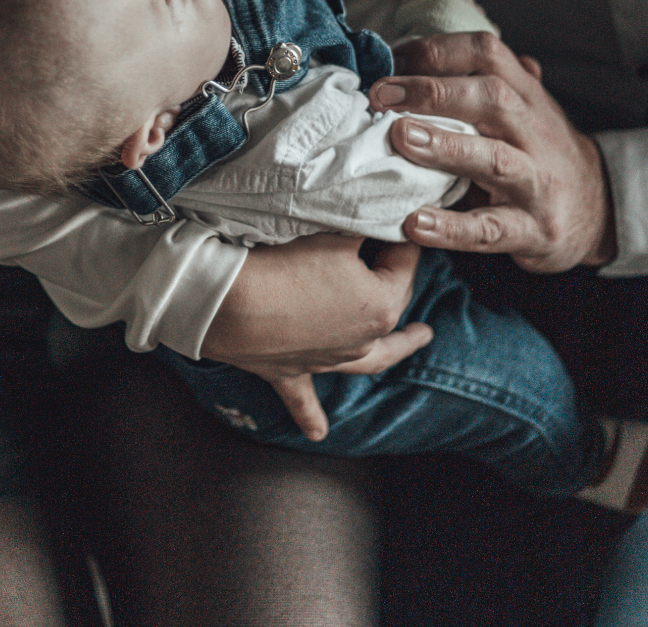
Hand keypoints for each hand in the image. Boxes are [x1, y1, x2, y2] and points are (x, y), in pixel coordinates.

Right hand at [201, 233, 431, 440]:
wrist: (226, 300)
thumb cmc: (283, 262)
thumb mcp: (333, 230)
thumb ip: (365, 222)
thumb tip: (384, 213)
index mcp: (381, 305)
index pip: (404, 260)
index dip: (400, 233)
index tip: (399, 215)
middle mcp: (362, 340)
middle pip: (391, 299)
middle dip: (397, 274)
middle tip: (395, 247)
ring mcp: (327, 361)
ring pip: (371, 359)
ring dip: (397, 349)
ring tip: (420, 338)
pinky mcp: (289, 372)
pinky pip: (303, 401)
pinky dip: (312, 417)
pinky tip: (319, 434)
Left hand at [370, 33, 615, 273]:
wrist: (596, 208)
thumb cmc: (532, 143)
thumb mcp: (509, 93)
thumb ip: (466, 44)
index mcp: (523, 92)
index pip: (487, 52)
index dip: (438, 47)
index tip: (391, 54)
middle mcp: (532, 130)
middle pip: (491, 98)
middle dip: (434, 91)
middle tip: (382, 93)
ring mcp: (536, 181)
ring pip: (494, 159)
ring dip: (446, 148)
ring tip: (402, 138)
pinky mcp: (533, 230)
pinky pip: (491, 229)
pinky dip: (452, 227)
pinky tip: (415, 222)